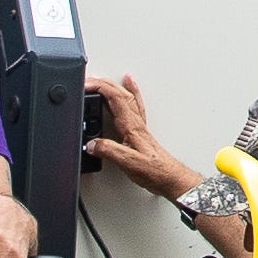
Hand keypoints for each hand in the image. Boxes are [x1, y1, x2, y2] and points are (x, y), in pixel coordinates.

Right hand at [80, 69, 204, 207]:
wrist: (171, 179)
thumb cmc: (155, 171)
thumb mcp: (128, 163)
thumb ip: (109, 151)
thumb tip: (91, 144)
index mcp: (132, 126)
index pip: (115, 98)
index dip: (100, 87)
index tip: (86, 84)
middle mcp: (136, 123)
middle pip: (120, 94)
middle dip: (105, 83)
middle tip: (91, 78)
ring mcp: (140, 127)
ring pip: (128, 99)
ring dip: (118, 86)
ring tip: (111, 79)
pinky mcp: (142, 135)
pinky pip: (136, 108)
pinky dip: (133, 96)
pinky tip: (130, 94)